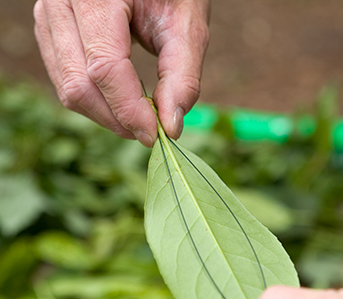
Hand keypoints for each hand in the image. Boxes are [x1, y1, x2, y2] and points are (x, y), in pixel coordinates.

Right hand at [33, 0, 209, 145]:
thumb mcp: (186, 26)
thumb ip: (182, 76)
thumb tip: (170, 127)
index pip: (104, 68)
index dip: (129, 110)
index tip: (155, 135)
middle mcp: (61, 1)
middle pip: (80, 85)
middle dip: (117, 119)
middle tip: (150, 130)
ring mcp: (49, 16)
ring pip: (69, 89)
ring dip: (106, 114)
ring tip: (140, 115)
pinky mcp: (51, 31)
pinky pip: (66, 80)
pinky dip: (96, 100)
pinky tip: (122, 99)